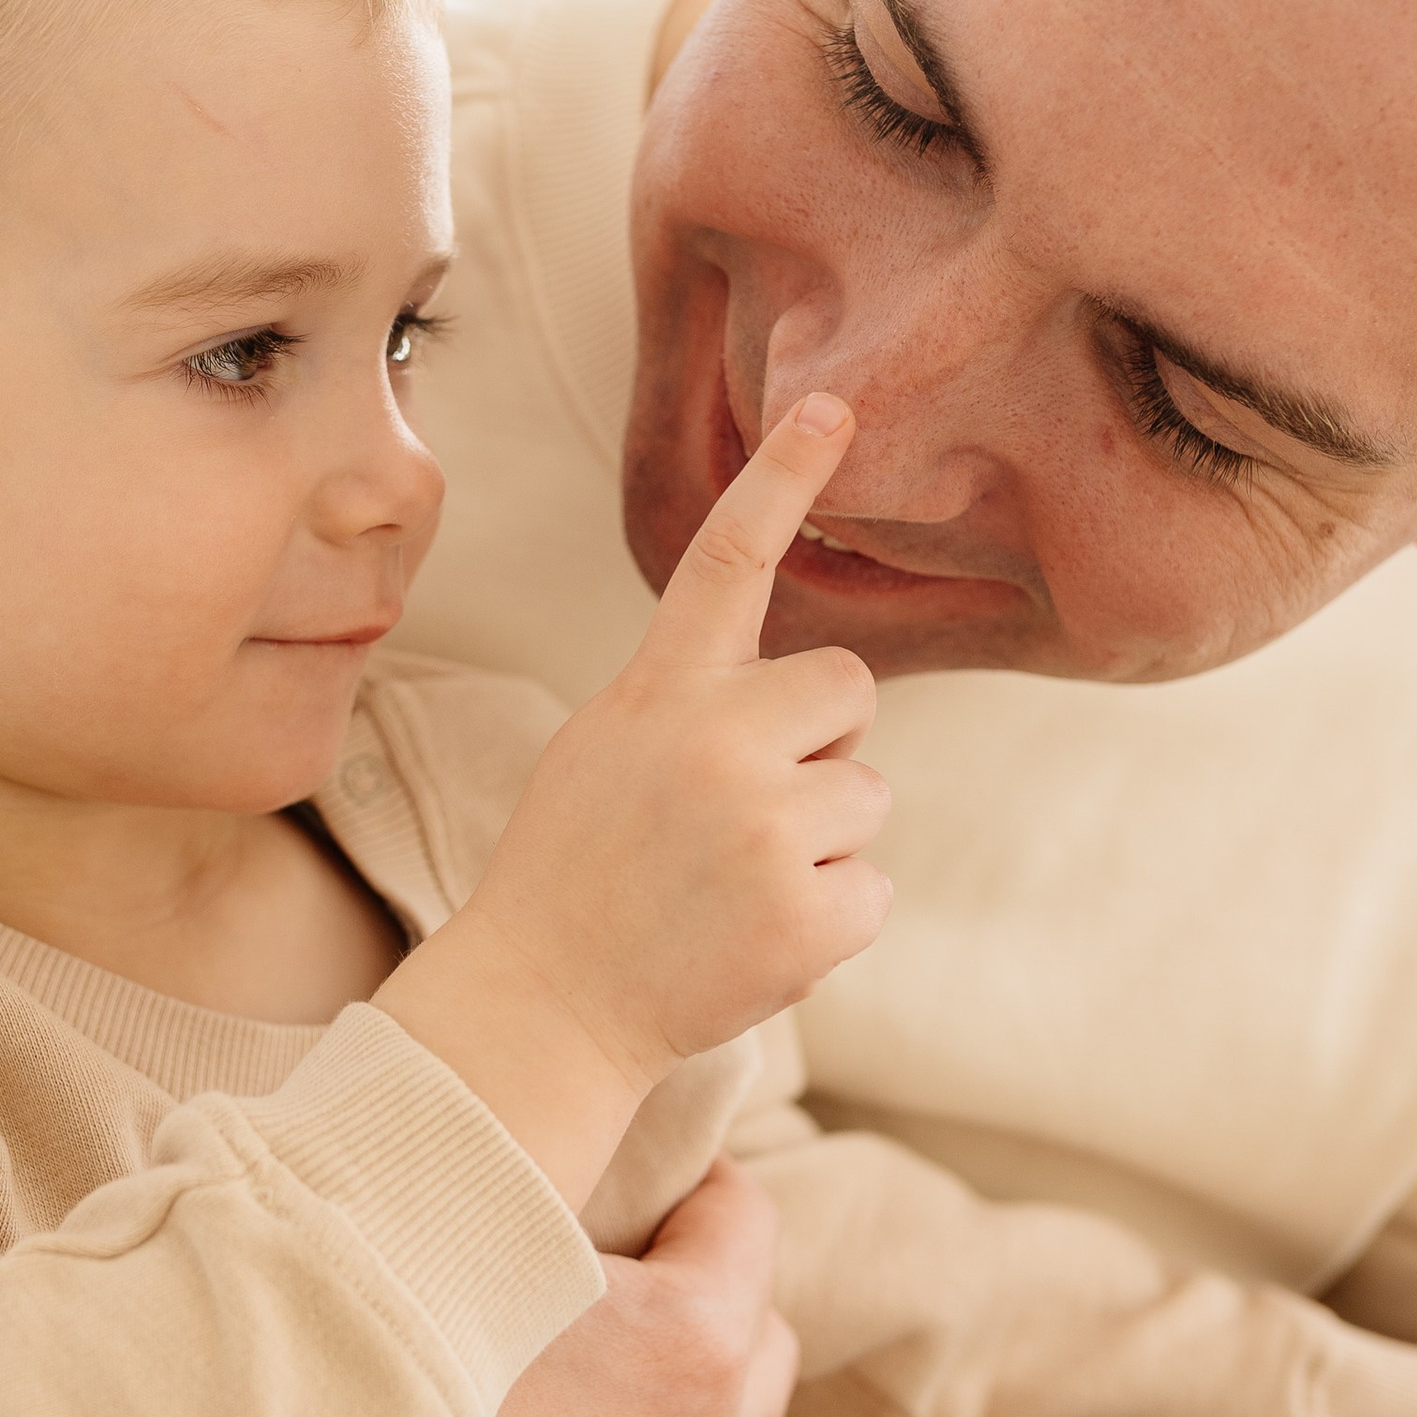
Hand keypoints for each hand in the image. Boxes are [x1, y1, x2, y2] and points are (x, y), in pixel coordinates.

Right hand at [204, 1157, 795, 1416]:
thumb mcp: (442, 1234)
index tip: (637, 1182)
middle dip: (697, 1309)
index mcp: (685, 1355)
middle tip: (599, 1284)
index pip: (746, 1225)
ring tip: (544, 1402)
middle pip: (754, 1359)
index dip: (688, 1186)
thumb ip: (538, 1200)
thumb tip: (550, 1163)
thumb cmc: (323, 1361)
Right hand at [379, 396, 887, 1201]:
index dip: (784, 478)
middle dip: (821, 747)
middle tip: (740, 816)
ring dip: (822, 843)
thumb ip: (691, 702)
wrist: (543, 1009)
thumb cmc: (577, 875)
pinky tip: (753, 940)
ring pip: (868, 798)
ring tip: (731, 888)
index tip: (836, 407)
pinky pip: (873, 889)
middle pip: (847, 689)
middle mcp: (715, 744)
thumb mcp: (604, 750)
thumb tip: (806, 693)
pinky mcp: (808, 914)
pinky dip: (829, 921)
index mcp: (658, 694)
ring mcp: (764, 830)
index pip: (727, 562)